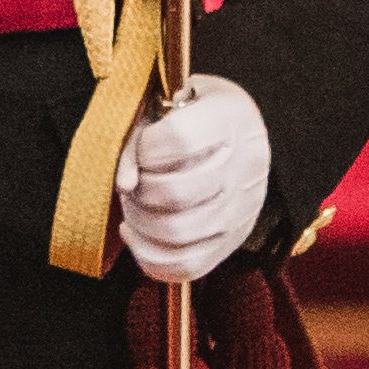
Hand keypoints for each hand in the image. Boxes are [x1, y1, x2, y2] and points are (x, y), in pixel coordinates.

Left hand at [116, 75, 272, 281]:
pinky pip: (186, 266)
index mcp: (229, 119)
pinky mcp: (233, 240)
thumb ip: (139, 135)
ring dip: (139, 221)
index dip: (147, 146)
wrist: (243, 133)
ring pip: (176, 234)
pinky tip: (137, 232)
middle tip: (135, 181)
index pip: (179, 140)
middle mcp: (243, 167)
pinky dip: (148, 256)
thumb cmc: (198, 113)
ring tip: (135, 204)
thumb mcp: (168, 102)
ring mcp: (241, 209)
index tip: (145, 145)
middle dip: (139, 190)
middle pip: (175, 194)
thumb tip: (125, 183)